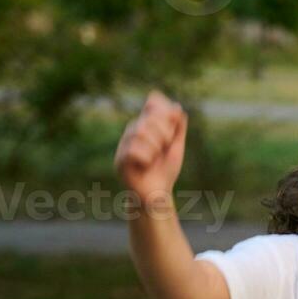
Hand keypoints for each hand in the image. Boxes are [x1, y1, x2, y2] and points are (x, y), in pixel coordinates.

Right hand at [114, 90, 187, 211]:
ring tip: (155, 158)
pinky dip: (146, 158)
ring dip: (155, 146)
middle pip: (148, 118)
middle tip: (165, 146)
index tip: (173, 123)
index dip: (164, 110)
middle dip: (164, 132)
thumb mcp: (175, 147)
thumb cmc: (165, 170)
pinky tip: (146, 165)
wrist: (157, 194)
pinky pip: (133, 150)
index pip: (152, 103)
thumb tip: (177, 107)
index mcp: (146, 125)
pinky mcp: (120, 161)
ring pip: (139, 132)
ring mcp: (124, 145)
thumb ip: (177, 128)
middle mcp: (133, 132)